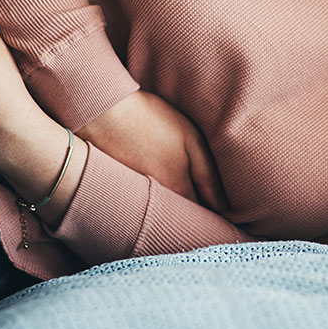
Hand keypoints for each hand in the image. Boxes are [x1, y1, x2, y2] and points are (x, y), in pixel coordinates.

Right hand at [76, 90, 228, 211]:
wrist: (102, 110)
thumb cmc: (150, 119)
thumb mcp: (190, 138)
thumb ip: (209, 174)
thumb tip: (224, 206)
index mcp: (177, 189)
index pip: (201, 216)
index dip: (213, 215)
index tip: (224, 214)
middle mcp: (153, 201)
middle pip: (179, 218)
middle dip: (193, 217)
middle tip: (206, 206)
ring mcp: (132, 197)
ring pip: (159, 212)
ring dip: (171, 210)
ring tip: (182, 197)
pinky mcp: (117, 189)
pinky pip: (140, 203)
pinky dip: (149, 200)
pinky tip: (152, 183)